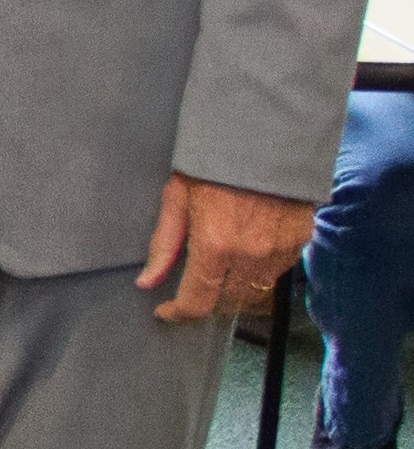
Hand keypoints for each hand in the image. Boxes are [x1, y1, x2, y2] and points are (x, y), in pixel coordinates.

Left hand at [139, 171, 312, 324]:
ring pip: (255, 291)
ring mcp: (280, 250)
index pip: (198, 302)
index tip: (167, 311)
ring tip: (219, 274)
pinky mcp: (301, 240)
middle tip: (192, 289)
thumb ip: (164, 244)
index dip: (179, 313)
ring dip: (234, 291)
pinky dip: (260, 273)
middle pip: (228, 302)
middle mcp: (251, 255)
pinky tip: (246, 257)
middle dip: (207, 302)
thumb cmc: (215, 163)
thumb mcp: (177, 198)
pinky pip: (278, 272)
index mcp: (215, 245)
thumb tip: (147, 281)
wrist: (267, 135)